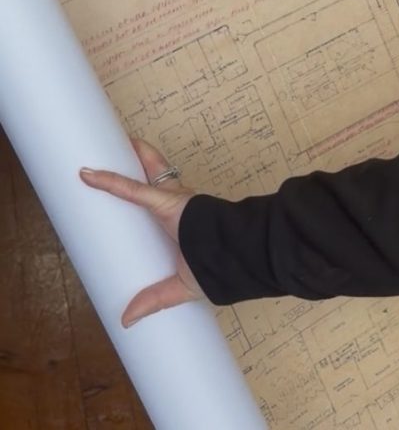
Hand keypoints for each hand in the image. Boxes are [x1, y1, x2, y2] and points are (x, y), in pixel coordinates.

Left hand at [80, 137, 205, 326]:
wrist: (238, 254)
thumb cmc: (219, 265)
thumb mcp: (180, 286)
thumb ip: (154, 298)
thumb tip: (126, 320)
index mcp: (180, 221)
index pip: (159, 203)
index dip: (148, 192)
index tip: (133, 192)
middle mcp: (176, 205)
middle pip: (152, 182)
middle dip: (138, 166)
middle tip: (115, 157)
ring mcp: (172, 200)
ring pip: (143, 177)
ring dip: (129, 161)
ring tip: (110, 150)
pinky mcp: (166, 201)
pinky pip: (133, 190)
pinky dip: (110, 182)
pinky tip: (89, 175)